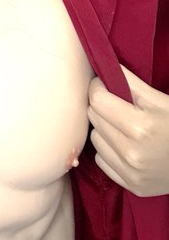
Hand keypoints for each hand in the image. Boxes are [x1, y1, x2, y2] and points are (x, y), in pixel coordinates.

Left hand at [88, 64, 168, 196]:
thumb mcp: (160, 100)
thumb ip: (129, 82)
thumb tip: (104, 68)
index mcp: (141, 127)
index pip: (97, 100)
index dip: (98, 87)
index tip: (104, 84)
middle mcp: (132, 153)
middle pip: (94, 118)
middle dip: (102, 106)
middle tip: (116, 103)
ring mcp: (132, 173)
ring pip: (95, 139)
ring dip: (104, 128)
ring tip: (122, 125)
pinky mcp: (133, 186)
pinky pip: (102, 160)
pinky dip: (109, 150)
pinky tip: (124, 144)